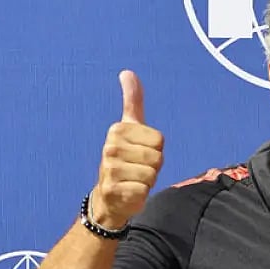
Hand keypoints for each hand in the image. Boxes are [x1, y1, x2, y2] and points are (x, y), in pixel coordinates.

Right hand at [90, 70, 164, 227]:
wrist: (110, 196)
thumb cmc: (126, 159)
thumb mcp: (130, 128)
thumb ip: (132, 101)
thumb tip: (127, 72)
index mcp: (118, 130)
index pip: (159, 141)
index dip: (155, 150)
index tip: (140, 153)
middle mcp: (110, 147)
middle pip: (157, 157)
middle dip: (152, 167)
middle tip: (137, 169)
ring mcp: (110, 169)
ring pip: (152, 174)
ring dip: (147, 181)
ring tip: (133, 180)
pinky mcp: (113, 189)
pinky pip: (144, 190)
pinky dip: (140, 194)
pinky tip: (129, 192)